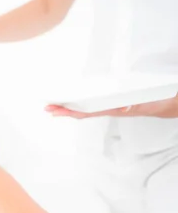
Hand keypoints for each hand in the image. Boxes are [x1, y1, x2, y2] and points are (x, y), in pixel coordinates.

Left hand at [45, 95, 177, 118]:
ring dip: (69, 106)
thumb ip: (135, 106)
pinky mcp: (113, 103)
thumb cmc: (156, 102)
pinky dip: (81, 102)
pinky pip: (93, 103)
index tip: (56, 110)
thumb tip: (122, 109)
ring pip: (85, 108)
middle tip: (47, 108)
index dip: (71, 111)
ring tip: (54, 105)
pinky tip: (73, 101)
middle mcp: (108, 109)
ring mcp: (110, 106)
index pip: (87, 111)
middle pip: (81, 111)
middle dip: (64, 110)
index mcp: (113, 109)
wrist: (167, 104)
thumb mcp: (146, 104)